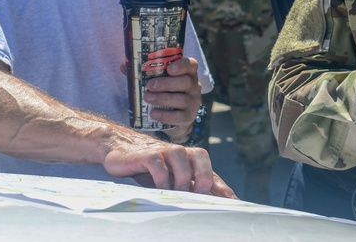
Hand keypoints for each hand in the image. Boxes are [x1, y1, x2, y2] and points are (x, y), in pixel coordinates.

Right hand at [104, 132, 235, 197]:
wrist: (122, 148)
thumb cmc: (151, 168)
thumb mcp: (172, 180)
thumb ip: (190, 188)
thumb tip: (211, 207)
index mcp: (192, 160)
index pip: (211, 174)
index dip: (222, 189)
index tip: (233, 204)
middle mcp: (182, 153)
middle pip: (201, 158)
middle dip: (203, 178)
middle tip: (199, 194)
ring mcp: (165, 151)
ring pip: (181, 158)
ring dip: (182, 178)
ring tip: (178, 193)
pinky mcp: (148, 154)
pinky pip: (159, 164)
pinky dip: (162, 177)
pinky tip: (161, 188)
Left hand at [143, 57, 202, 141]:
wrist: (176, 119)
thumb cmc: (166, 93)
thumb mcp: (159, 81)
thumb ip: (144, 73)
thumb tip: (124, 66)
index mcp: (188, 73)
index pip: (191, 65)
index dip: (182, 65)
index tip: (169, 68)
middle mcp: (194, 86)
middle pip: (185, 82)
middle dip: (166, 83)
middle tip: (149, 86)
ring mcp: (193, 103)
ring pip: (182, 99)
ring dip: (162, 98)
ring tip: (147, 98)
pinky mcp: (188, 117)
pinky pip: (179, 117)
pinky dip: (165, 115)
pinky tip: (153, 113)